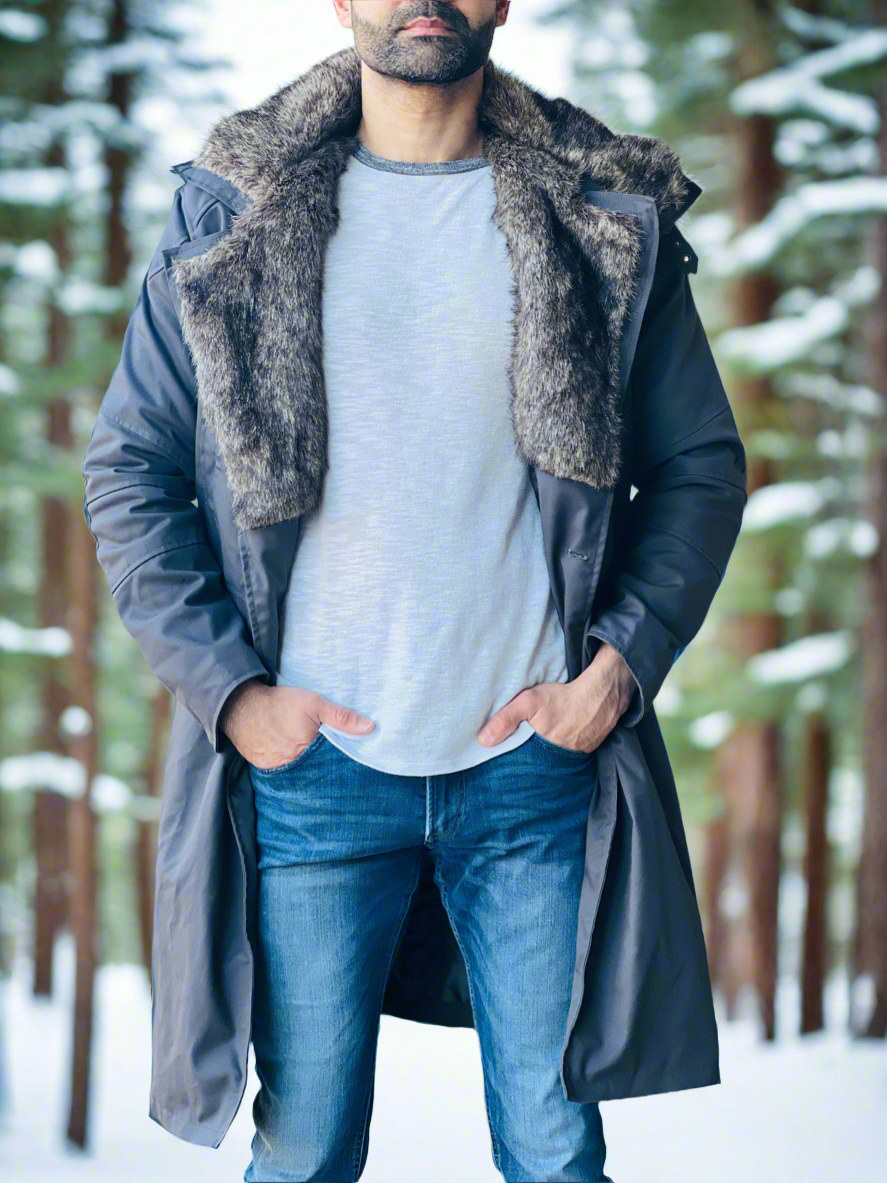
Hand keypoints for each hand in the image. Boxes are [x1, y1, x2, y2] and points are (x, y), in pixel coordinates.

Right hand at [219, 680, 374, 768]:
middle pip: (316, 771)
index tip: (350, 762)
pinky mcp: (264, 768)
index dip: (340, 761)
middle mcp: (292, 766)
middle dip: (325, 768)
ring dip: (307, 768)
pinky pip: (283, 772)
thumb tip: (370, 728)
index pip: (332, 764)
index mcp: (307, 752)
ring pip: (299, 773)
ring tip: (313, 760)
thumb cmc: (280, 703)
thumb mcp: (314, 704)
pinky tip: (294, 758)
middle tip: (330, 762)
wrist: (240, 705)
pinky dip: (290, 767)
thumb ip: (342, 717)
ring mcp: (276, 769)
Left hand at [476, 643, 636, 752]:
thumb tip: (483, 741)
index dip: (515, 765)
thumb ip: (505, 720)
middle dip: (531, 763)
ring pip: (556, 760)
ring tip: (540, 750)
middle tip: (522, 759)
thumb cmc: (563, 697)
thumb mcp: (528, 702)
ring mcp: (577, 755)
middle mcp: (561, 759)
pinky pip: (572, 754)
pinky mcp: (588, 749)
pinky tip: (561, 739)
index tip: (506, 767)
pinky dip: (564, 749)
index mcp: (544, 751)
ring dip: (548, 757)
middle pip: (540, 765)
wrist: (601, 694)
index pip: (524, 766)